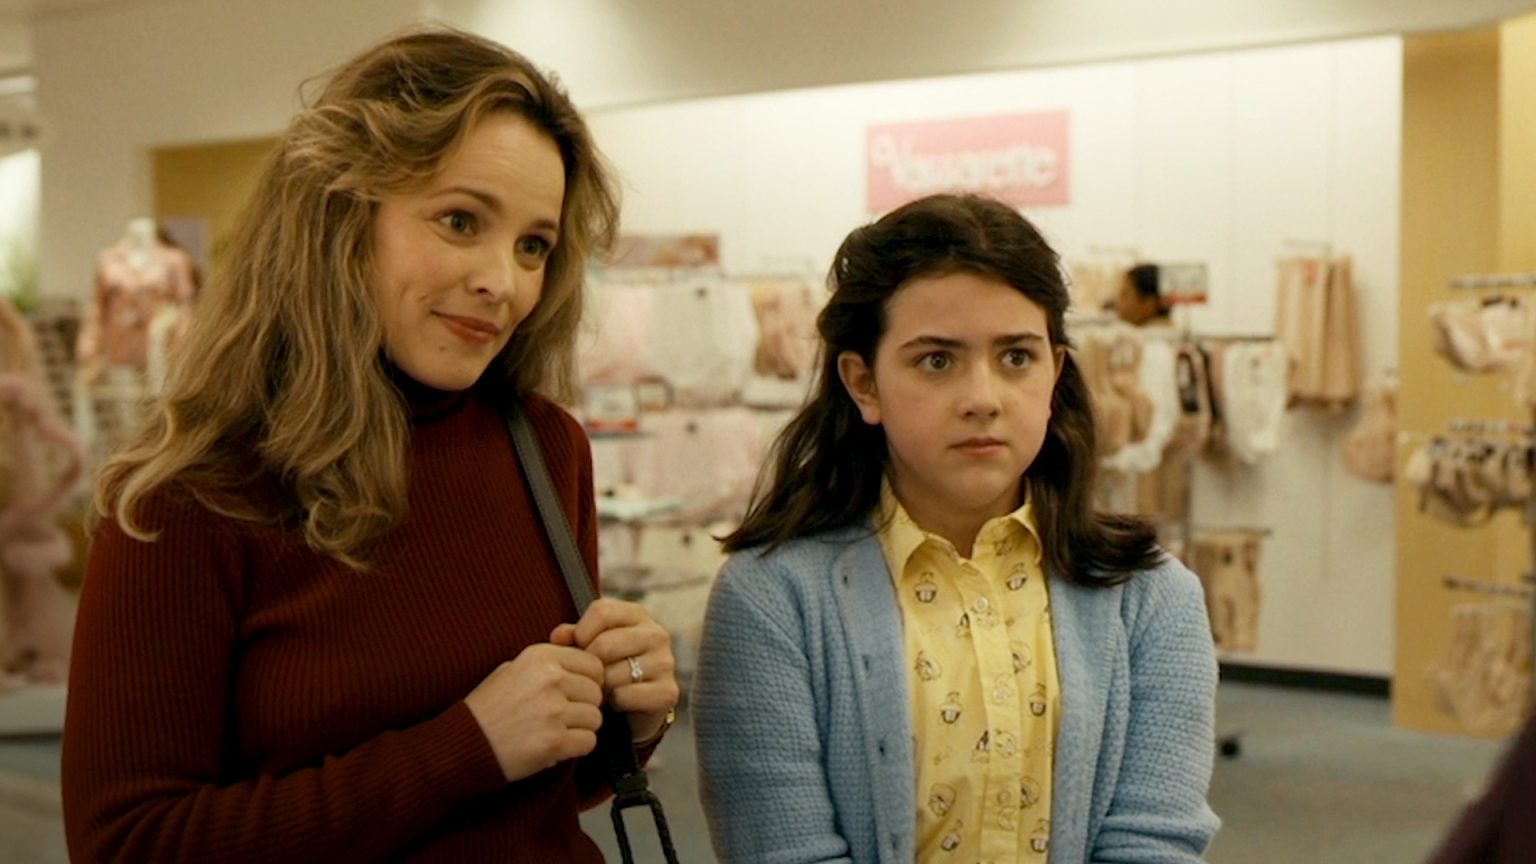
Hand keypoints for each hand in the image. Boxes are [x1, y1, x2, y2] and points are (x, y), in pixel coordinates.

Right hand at [464, 643, 604, 782]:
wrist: (464, 743)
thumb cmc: (488, 707)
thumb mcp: (513, 669)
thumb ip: (549, 663)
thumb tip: (585, 663)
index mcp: (541, 656)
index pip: (593, 664)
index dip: (589, 681)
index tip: (577, 692)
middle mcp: (551, 679)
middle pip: (597, 692)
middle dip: (585, 705)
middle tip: (564, 715)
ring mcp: (553, 711)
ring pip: (595, 718)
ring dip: (581, 728)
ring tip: (557, 730)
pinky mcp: (554, 742)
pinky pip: (589, 742)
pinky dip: (576, 747)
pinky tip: (557, 746)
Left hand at [550, 598, 679, 743]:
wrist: (637, 704)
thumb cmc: (610, 666)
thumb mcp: (591, 645)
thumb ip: (574, 636)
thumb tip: (558, 636)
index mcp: (637, 614)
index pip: (601, 611)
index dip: (582, 632)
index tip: (581, 648)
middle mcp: (655, 634)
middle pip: (604, 644)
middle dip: (590, 665)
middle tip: (592, 675)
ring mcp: (665, 662)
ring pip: (613, 674)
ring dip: (602, 686)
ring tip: (605, 688)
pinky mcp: (668, 691)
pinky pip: (625, 696)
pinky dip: (615, 702)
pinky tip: (618, 700)